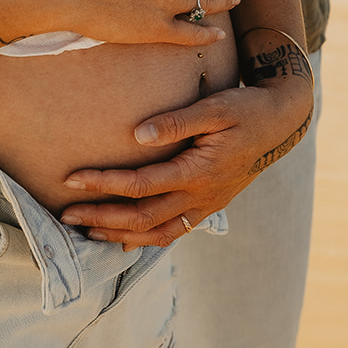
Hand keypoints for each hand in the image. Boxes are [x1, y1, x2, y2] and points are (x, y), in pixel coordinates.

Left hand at [59, 80, 313, 247]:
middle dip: (102, 217)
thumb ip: (176, 121)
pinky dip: (147, 239)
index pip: (141, 185)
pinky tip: (125, 238)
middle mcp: (201, 196)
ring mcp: (207, 205)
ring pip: (158, 233)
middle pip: (143, 218)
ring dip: (119, 234)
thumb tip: (135, 134)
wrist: (281, 123)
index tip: (72, 178)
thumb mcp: (215, 107)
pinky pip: (174, 232)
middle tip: (66, 215)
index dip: (104, 185)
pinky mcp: (210, 206)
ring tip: (87, 230)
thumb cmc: (245, 108)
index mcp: (199, 171)